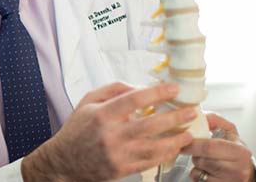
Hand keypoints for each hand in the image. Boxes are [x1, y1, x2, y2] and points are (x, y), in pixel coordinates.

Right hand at [21, 82, 195, 181]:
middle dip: (175, 117)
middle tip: (191, 111)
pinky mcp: (122, 169)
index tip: (173, 88)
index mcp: (102, 114)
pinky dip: (165, 154)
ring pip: (154, 146)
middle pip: (150, 124)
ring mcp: (117, 154)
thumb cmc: (77, 129)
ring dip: (175, 139)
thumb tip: (139, 86)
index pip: (135, 99)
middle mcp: (110, 134)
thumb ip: (113, 90)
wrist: (64, 160)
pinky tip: (174, 147)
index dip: (157, 92)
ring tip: (188, 133)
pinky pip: (150, 161)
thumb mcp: (87, 101)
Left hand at [183, 112, 255, 181]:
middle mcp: (237, 168)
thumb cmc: (235, 151)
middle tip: (183, 146)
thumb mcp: (230, 133)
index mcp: (240, 151)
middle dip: (191, 151)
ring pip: (199, 168)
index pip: (210, 146)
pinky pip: (198, 179)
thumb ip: (215, 121)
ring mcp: (229, 180)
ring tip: (202, 157)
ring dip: (195, 161)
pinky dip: (196, 173)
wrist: (245, 172)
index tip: (184, 138)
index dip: (193, 143)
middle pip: (202, 158)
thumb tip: (198, 113)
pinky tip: (204, 169)